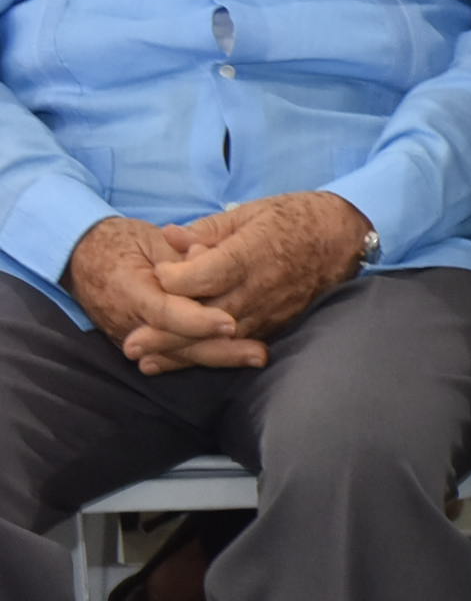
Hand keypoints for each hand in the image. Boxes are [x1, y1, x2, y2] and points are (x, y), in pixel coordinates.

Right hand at [65, 216, 264, 371]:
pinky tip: (234, 360)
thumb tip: (208, 261)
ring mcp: (132, 336)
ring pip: (179, 354)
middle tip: (259, 354)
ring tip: (255, 358)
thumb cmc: (121, 242)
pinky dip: (203, 355)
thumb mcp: (150, 240)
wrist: (81, 257)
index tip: (230, 323)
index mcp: (129, 291)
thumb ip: (180, 257)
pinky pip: (175, 353)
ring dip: (219, 357)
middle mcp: (129, 321)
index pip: (166, 314)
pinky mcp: (141, 342)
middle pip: (178, 344)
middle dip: (220, 351)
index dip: (198, 321)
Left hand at [138, 192, 372, 355]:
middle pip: (205, 317)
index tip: (157, 272)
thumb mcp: (252, 212)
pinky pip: (242, 344)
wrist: (347, 236)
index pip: (200, 277)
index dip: (171, 278)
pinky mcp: (280, 322)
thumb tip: (169, 237)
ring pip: (221, 338)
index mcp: (250, 253)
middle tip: (131, 343)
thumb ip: (207, 229)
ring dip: (183, 352)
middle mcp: (260, 286)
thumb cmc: (298, 217)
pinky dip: (213, 355)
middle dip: (165, 332)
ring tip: (148, 361)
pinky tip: (187, 361)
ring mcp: (272, 308)